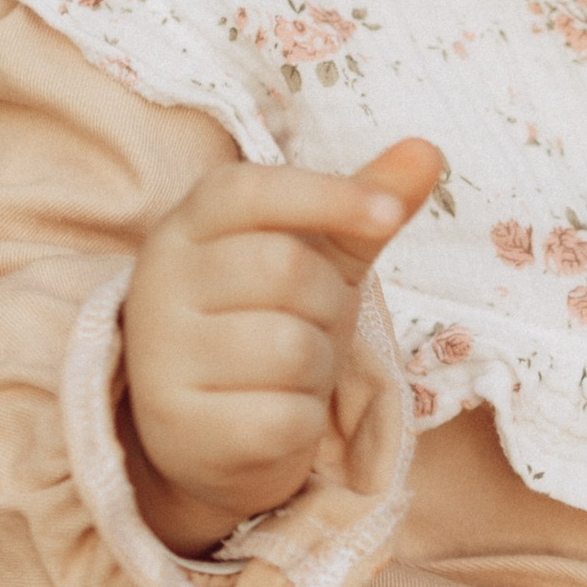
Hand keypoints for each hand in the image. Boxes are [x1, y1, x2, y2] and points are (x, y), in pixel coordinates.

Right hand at [120, 137, 443, 554]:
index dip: (325, 195)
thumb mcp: (316, 259)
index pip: (248, 190)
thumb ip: (360, 207)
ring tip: (288, 377)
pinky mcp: (181, 429)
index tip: (389, 214)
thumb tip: (428, 150)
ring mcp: (162, 360)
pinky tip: (276, 418)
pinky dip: (304, 421)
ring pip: (290, 348)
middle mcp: (158, 285)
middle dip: (328, 305)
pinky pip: (285, 416)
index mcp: (185, 227)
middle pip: (285, 268)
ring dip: (317, 369)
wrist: (212, 437)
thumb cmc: (267, 325)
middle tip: (309, 326)